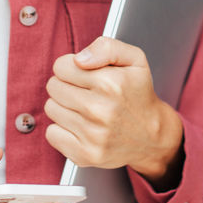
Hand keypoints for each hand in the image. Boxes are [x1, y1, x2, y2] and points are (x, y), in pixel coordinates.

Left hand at [43, 37, 184, 184]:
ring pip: (51, 108)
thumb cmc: (138, 94)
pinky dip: (62, 129)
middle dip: (66, 85)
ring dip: (64, 106)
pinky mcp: (85, 155)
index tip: (84, 74)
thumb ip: (106, 47)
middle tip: (85, 92)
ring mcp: (92, 135)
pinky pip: (51, 134)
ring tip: (84, 109)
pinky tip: (80, 126)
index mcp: (111, 83)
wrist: (152, 136)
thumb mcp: (134, 59)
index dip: (71, 67)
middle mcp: (100, 110)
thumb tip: (79, 59)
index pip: (60, 66)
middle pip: (53, 86)